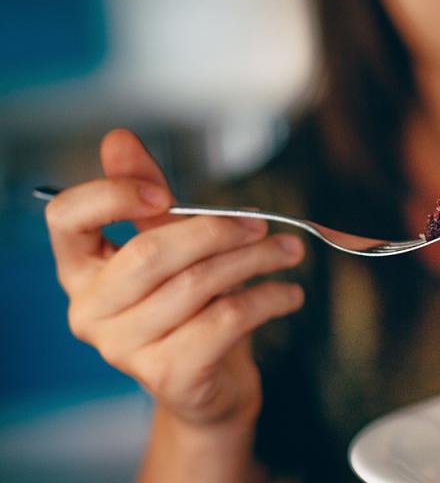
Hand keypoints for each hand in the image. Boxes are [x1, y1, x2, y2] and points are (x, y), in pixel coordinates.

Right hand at [45, 129, 304, 429]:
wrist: (212, 385)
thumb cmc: (190, 306)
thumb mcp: (171, 246)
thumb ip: (148, 197)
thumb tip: (118, 138)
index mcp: (80, 269)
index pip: (66, 217)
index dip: (112, 194)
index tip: (163, 192)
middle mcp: (90, 310)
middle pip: (151, 252)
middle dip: (217, 229)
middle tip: (263, 222)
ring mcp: (124, 348)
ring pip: (197, 284)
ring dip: (254, 260)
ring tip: (289, 250)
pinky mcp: (168, 374)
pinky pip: (226, 320)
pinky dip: (267, 299)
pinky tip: (289, 294)